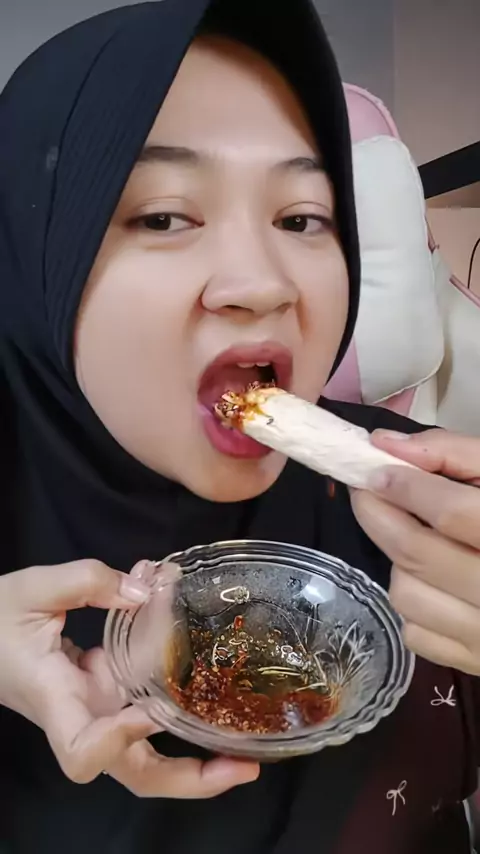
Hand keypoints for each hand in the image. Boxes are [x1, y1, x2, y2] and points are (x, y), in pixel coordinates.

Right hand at [0, 560, 258, 795]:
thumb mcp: (35, 587)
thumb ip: (90, 581)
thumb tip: (150, 588)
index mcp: (55, 699)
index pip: (83, 750)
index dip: (119, 740)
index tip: (150, 710)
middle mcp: (81, 717)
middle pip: (133, 773)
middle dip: (189, 779)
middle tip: (242, 768)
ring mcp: (98, 710)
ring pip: (146, 755)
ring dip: (195, 762)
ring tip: (245, 750)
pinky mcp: (107, 696)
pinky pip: (148, 717)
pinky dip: (182, 714)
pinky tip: (216, 698)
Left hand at [350, 428, 479, 675]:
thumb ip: (456, 454)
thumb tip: (386, 445)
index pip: (452, 513)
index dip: (406, 487)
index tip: (376, 470)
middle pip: (417, 554)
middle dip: (378, 516)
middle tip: (367, 492)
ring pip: (407, 595)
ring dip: (400, 561)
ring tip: (420, 540)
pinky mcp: (477, 664)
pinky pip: (416, 632)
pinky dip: (414, 603)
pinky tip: (436, 581)